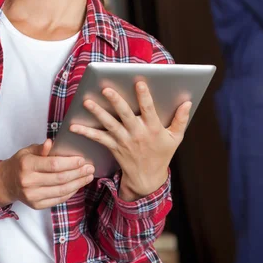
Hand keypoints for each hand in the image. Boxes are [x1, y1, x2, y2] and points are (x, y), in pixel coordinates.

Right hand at [0, 139, 94, 208]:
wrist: (6, 183)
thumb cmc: (20, 163)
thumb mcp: (27, 151)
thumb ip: (41, 148)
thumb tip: (52, 142)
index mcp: (27, 165)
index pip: (53, 164)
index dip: (70, 163)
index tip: (82, 159)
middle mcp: (29, 182)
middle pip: (60, 178)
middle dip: (78, 173)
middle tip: (90, 168)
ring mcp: (33, 196)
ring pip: (61, 191)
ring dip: (78, 184)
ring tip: (88, 177)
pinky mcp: (37, 205)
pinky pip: (58, 199)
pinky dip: (70, 192)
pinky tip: (78, 185)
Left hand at [69, 81, 191, 200]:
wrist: (147, 179)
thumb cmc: (162, 154)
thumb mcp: (175, 138)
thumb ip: (181, 120)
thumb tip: (187, 102)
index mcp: (154, 129)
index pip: (149, 109)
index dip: (144, 96)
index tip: (139, 82)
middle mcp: (137, 133)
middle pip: (125, 114)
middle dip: (116, 101)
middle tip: (106, 89)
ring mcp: (124, 140)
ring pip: (109, 124)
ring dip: (98, 112)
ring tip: (87, 101)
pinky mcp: (114, 146)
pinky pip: (98, 138)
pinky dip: (86, 132)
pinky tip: (74, 126)